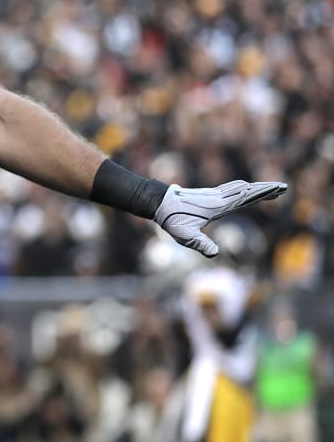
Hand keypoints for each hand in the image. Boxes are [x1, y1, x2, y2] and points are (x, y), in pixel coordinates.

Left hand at [154, 180, 287, 256]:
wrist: (158, 202)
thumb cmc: (171, 220)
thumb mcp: (185, 236)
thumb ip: (201, 244)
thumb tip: (215, 254)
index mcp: (218, 205)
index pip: (245, 198)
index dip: (262, 193)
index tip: (277, 189)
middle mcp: (218, 197)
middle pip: (247, 191)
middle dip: (265, 189)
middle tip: (284, 187)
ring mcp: (214, 194)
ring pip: (240, 189)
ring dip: (256, 188)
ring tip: (271, 188)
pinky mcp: (209, 195)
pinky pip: (231, 189)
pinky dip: (243, 188)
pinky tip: (245, 188)